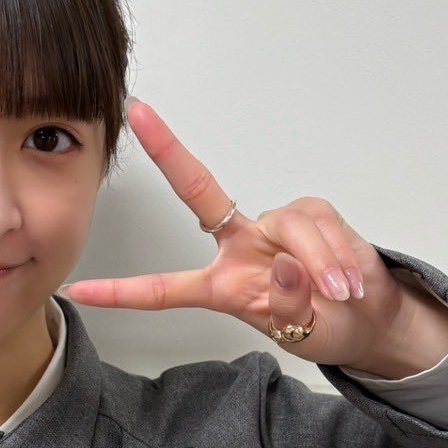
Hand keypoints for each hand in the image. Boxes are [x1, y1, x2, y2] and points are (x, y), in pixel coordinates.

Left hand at [60, 98, 411, 369]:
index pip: (163, 289)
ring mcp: (274, 225)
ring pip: (290, 230)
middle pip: (200, 191)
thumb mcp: (298, 333)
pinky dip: (337, 255)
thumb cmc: (323, 326)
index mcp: (220, 285)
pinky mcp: (311, 212)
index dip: (122, 293)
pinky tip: (346, 278)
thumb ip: (287, 305)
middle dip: (167, 150)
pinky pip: (320, 227)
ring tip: (338, 294)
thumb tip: (286, 265)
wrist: (368, 318)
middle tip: (137, 113)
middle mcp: (239, 245)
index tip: (79, 289)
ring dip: (320, 265)